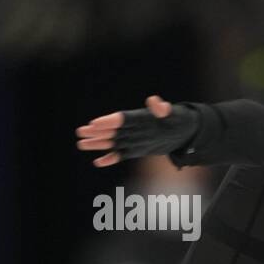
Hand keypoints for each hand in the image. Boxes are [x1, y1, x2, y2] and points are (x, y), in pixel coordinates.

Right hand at [75, 94, 197, 166]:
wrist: (183, 132)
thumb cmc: (177, 119)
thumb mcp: (173, 114)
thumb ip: (162, 109)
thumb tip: (155, 101)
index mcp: (139, 118)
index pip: (121, 119)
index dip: (108, 122)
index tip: (94, 123)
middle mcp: (132, 129)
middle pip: (112, 131)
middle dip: (97, 132)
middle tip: (81, 132)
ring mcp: (133, 140)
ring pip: (112, 143)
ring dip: (97, 144)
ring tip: (81, 144)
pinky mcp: (136, 151)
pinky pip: (121, 156)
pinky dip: (111, 159)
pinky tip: (98, 162)